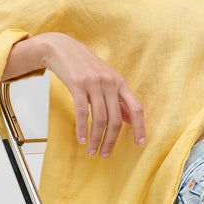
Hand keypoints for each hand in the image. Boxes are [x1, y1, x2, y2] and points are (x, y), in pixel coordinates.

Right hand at [4, 33, 144, 157]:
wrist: (62, 48)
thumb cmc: (86, 66)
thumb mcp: (107, 79)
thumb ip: (118, 99)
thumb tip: (130, 119)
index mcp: (120, 83)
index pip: (136, 108)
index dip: (140, 127)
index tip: (140, 144)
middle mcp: (110, 83)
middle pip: (116, 119)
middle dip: (111, 141)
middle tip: (105, 154)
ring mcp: (94, 83)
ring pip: (100, 118)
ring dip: (96, 138)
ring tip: (92, 150)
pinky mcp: (77, 84)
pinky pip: (82, 112)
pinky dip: (82, 128)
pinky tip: (81, 139)